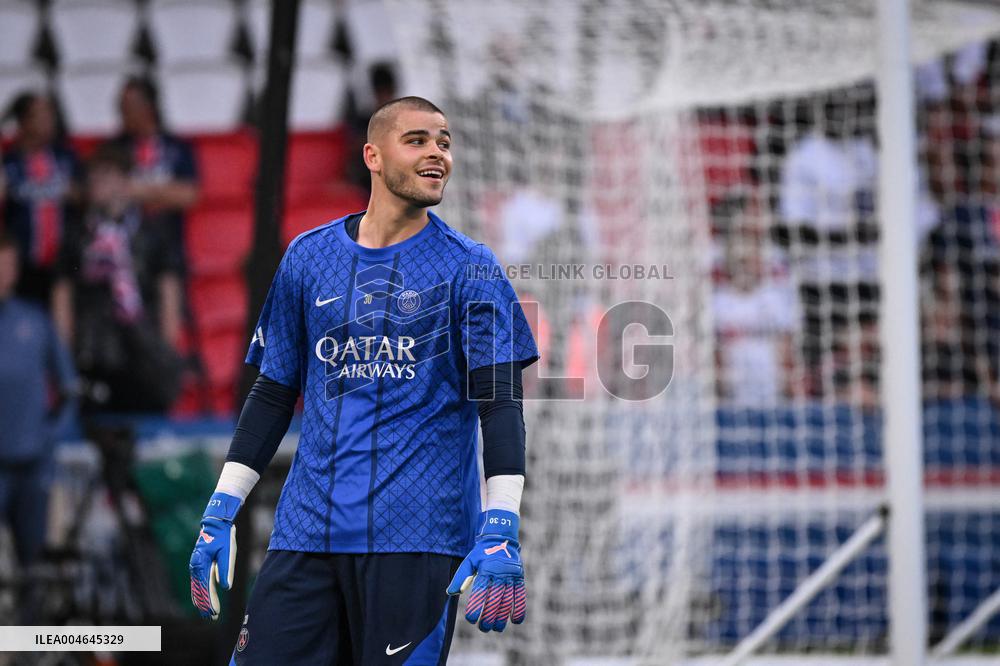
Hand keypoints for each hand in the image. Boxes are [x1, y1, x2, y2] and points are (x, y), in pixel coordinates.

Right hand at [189, 492, 240, 619]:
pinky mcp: (198, 564)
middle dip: (205, 605)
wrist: (215, 524)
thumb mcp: (227, 552)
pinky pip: (197, 582)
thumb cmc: (223, 537)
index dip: (210, 602)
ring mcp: (195, 566)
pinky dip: (199, 593)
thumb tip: (225, 587)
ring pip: (197, 588)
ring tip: (207, 613)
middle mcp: (196, 567)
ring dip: (202, 601)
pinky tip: (202, 600)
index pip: (206, 588)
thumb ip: (226, 569)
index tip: (214, 613)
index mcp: (202, 564)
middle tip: (211, 618)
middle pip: (199, 590)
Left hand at [447, 509, 525, 631]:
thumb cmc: (482, 553)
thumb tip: (450, 593)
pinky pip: (520, 595)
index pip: (480, 592)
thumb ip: (461, 577)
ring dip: (502, 617)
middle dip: (488, 616)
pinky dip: (519, 609)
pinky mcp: (519, 577)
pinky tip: (515, 621)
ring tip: (496, 629)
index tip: (471, 619)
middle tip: (483, 628)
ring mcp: (511, 575)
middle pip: (495, 599)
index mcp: (486, 569)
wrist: (501, 537)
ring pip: (507, 600)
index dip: (475, 607)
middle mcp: (500, 573)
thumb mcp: (469, 561)